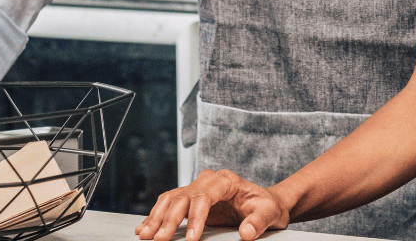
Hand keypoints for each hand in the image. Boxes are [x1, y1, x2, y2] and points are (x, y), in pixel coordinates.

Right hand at [135, 170, 290, 240]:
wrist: (266, 204)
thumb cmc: (268, 207)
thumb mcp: (270, 213)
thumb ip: (258, 222)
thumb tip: (245, 234)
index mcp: (225, 180)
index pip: (203, 196)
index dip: (195, 218)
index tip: (190, 239)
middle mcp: (208, 180)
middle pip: (182, 197)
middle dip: (168, 220)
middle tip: (160, 240)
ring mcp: (197, 188)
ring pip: (171, 199)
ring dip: (156, 217)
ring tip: (145, 235)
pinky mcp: (191, 200)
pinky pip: (169, 204)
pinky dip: (156, 216)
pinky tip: (144, 228)